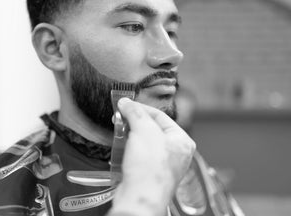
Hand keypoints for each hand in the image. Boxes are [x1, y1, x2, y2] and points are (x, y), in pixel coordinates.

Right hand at [109, 98, 195, 215]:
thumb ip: (136, 113)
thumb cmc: (150, 170)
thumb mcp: (144, 131)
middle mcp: (175, 153)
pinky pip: (138, 155)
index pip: (161, 116)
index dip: (141, 108)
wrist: (139, 199)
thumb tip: (127, 102)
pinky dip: (128, 148)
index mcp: (182, 141)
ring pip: (144, 142)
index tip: (126, 104)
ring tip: (119, 129)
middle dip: (134, 122)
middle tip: (120, 116)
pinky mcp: (148, 173)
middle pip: (152, 128)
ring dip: (130, 135)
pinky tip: (121, 147)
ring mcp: (162, 164)